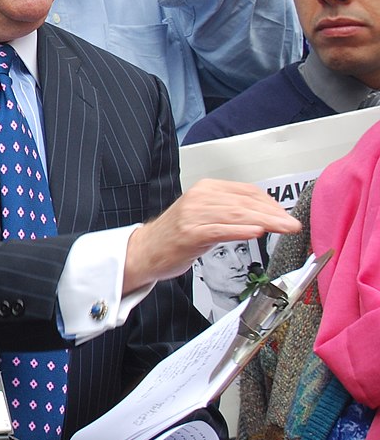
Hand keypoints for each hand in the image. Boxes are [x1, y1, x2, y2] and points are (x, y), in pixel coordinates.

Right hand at [123, 178, 298, 293]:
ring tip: (284, 228)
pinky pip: (220, 230)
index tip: (287, 216)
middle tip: (293, 225)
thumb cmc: (177, 235)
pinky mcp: (189, 233)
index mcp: (206, 188)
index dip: (272, 204)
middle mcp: (199, 198)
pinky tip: (256, 233)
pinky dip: (240, 231)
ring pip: (236, 215)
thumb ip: (231, 212)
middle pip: (245, 203)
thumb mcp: (206, 215)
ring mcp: (193, 215)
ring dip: (265, 222)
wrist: (144, 250)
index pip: (247, 192)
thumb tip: (267, 216)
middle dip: (274, 214)